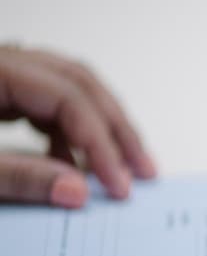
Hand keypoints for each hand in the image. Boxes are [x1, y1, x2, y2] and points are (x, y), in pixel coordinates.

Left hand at [0, 45, 155, 207]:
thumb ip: (18, 178)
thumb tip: (76, 191)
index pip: (68, 97)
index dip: (101, 143)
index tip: (119, 184)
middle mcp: (3, 64)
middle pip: (78, 84)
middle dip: (116, 130)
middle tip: (144, 169)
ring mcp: (1, 75)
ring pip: (68, 89)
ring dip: (99, 129)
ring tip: (120, 168)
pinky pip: (45, 103)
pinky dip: (69, 134)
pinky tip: (75, 165)